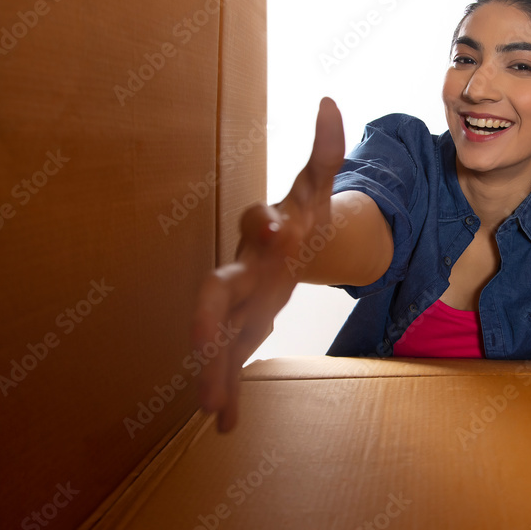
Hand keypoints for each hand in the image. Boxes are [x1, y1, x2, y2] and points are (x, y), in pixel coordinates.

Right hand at [191, 97, 344, 431]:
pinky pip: (233, 361)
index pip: (257, 222)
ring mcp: (241, 303)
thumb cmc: (298, 214)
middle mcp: (244, 267)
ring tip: (211, 407)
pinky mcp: (245, 330)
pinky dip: (229, 393)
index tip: (279, 229)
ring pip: (220, 337)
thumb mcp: (318, 184)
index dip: (265, 224)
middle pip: (217, 289)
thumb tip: (331, 102)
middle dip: (207, 315)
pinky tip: (224, 427)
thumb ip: (326, 149)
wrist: (283, 245)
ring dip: (214, 369)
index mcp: (265, 231)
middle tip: (199, 341)